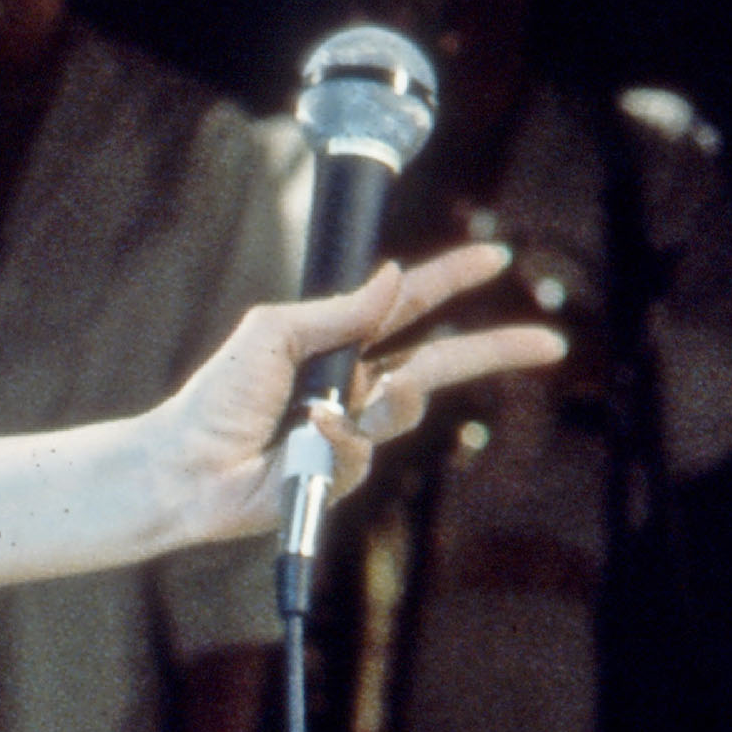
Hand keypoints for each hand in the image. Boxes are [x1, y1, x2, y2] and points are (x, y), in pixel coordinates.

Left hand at [157, 242, 569, 544]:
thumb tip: (393, 277)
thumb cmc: (218, 396)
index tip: (494, 257)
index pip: (409, 306)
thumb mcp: (274, 334)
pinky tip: (304, 435)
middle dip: (496, 350)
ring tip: (359, 393)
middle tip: (548, 343)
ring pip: (405, 410)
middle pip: (442, 362)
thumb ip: (337, 311)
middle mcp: (355, 386)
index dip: (451, 281)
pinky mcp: (341, 474)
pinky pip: (362, 452)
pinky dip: (336, 438)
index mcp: (342, 343)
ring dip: (394, 397)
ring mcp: (352, 432)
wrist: (183, 463)